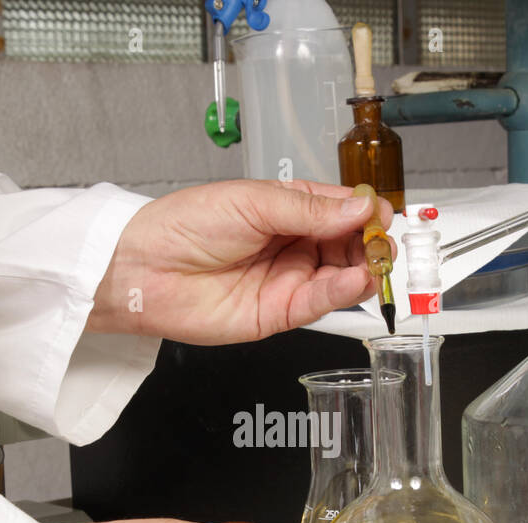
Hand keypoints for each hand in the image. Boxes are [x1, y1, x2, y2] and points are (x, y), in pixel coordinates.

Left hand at [88, 179, 393, 344]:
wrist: (145, 267)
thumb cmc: (186, 224)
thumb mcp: (253, 202)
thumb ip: (309, 209)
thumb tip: (358, 207)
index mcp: (287, 210)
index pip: (340, 210)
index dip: (364, 212)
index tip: (381, 214)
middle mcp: (292, 246)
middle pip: (347, 246)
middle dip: (370, 244)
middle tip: (382, 242)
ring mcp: (287, 281)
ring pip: (340, 277)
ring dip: (362, 270)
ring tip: (373, 262)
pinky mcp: (278, 314)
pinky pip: (318, 304)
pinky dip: (340, 293)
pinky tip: (353, 280)